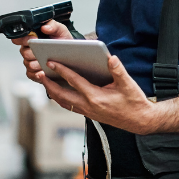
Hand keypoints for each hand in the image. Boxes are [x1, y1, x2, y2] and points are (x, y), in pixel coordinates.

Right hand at [11, 20, 73, 83]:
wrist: (71, 57)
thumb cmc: (63, 43)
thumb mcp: (61, 31)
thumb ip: (53, 25)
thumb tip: (44, 27)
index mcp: (31, 38)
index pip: (18, 38)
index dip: (22, 38)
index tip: (33, 39)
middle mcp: (29, 50)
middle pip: (23, 52)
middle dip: (33, 52)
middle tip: (42, 51)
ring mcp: (30, 61)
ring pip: (28, 63)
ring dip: (36, 63)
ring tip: (46, 62)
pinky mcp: (34, 72)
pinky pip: (31, 74)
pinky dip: (37, 74)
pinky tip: (44, 72)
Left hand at [41, 55, 158, 134]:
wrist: (139, 120)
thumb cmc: (134, 102)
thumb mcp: (128, 85)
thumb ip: (118, 71)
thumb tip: (111, 58)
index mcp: (96, 97)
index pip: (74, 81)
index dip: (62, 70)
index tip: (51, 62)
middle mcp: (89, 106)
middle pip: (62, 95)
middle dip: (49, 84)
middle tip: (39, 73)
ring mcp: (88, 112)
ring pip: (64, 102)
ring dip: (53, 92)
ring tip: (44, 81)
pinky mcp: (89, 114)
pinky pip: (70, 106)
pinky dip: (61, 98)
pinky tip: (59, 91)